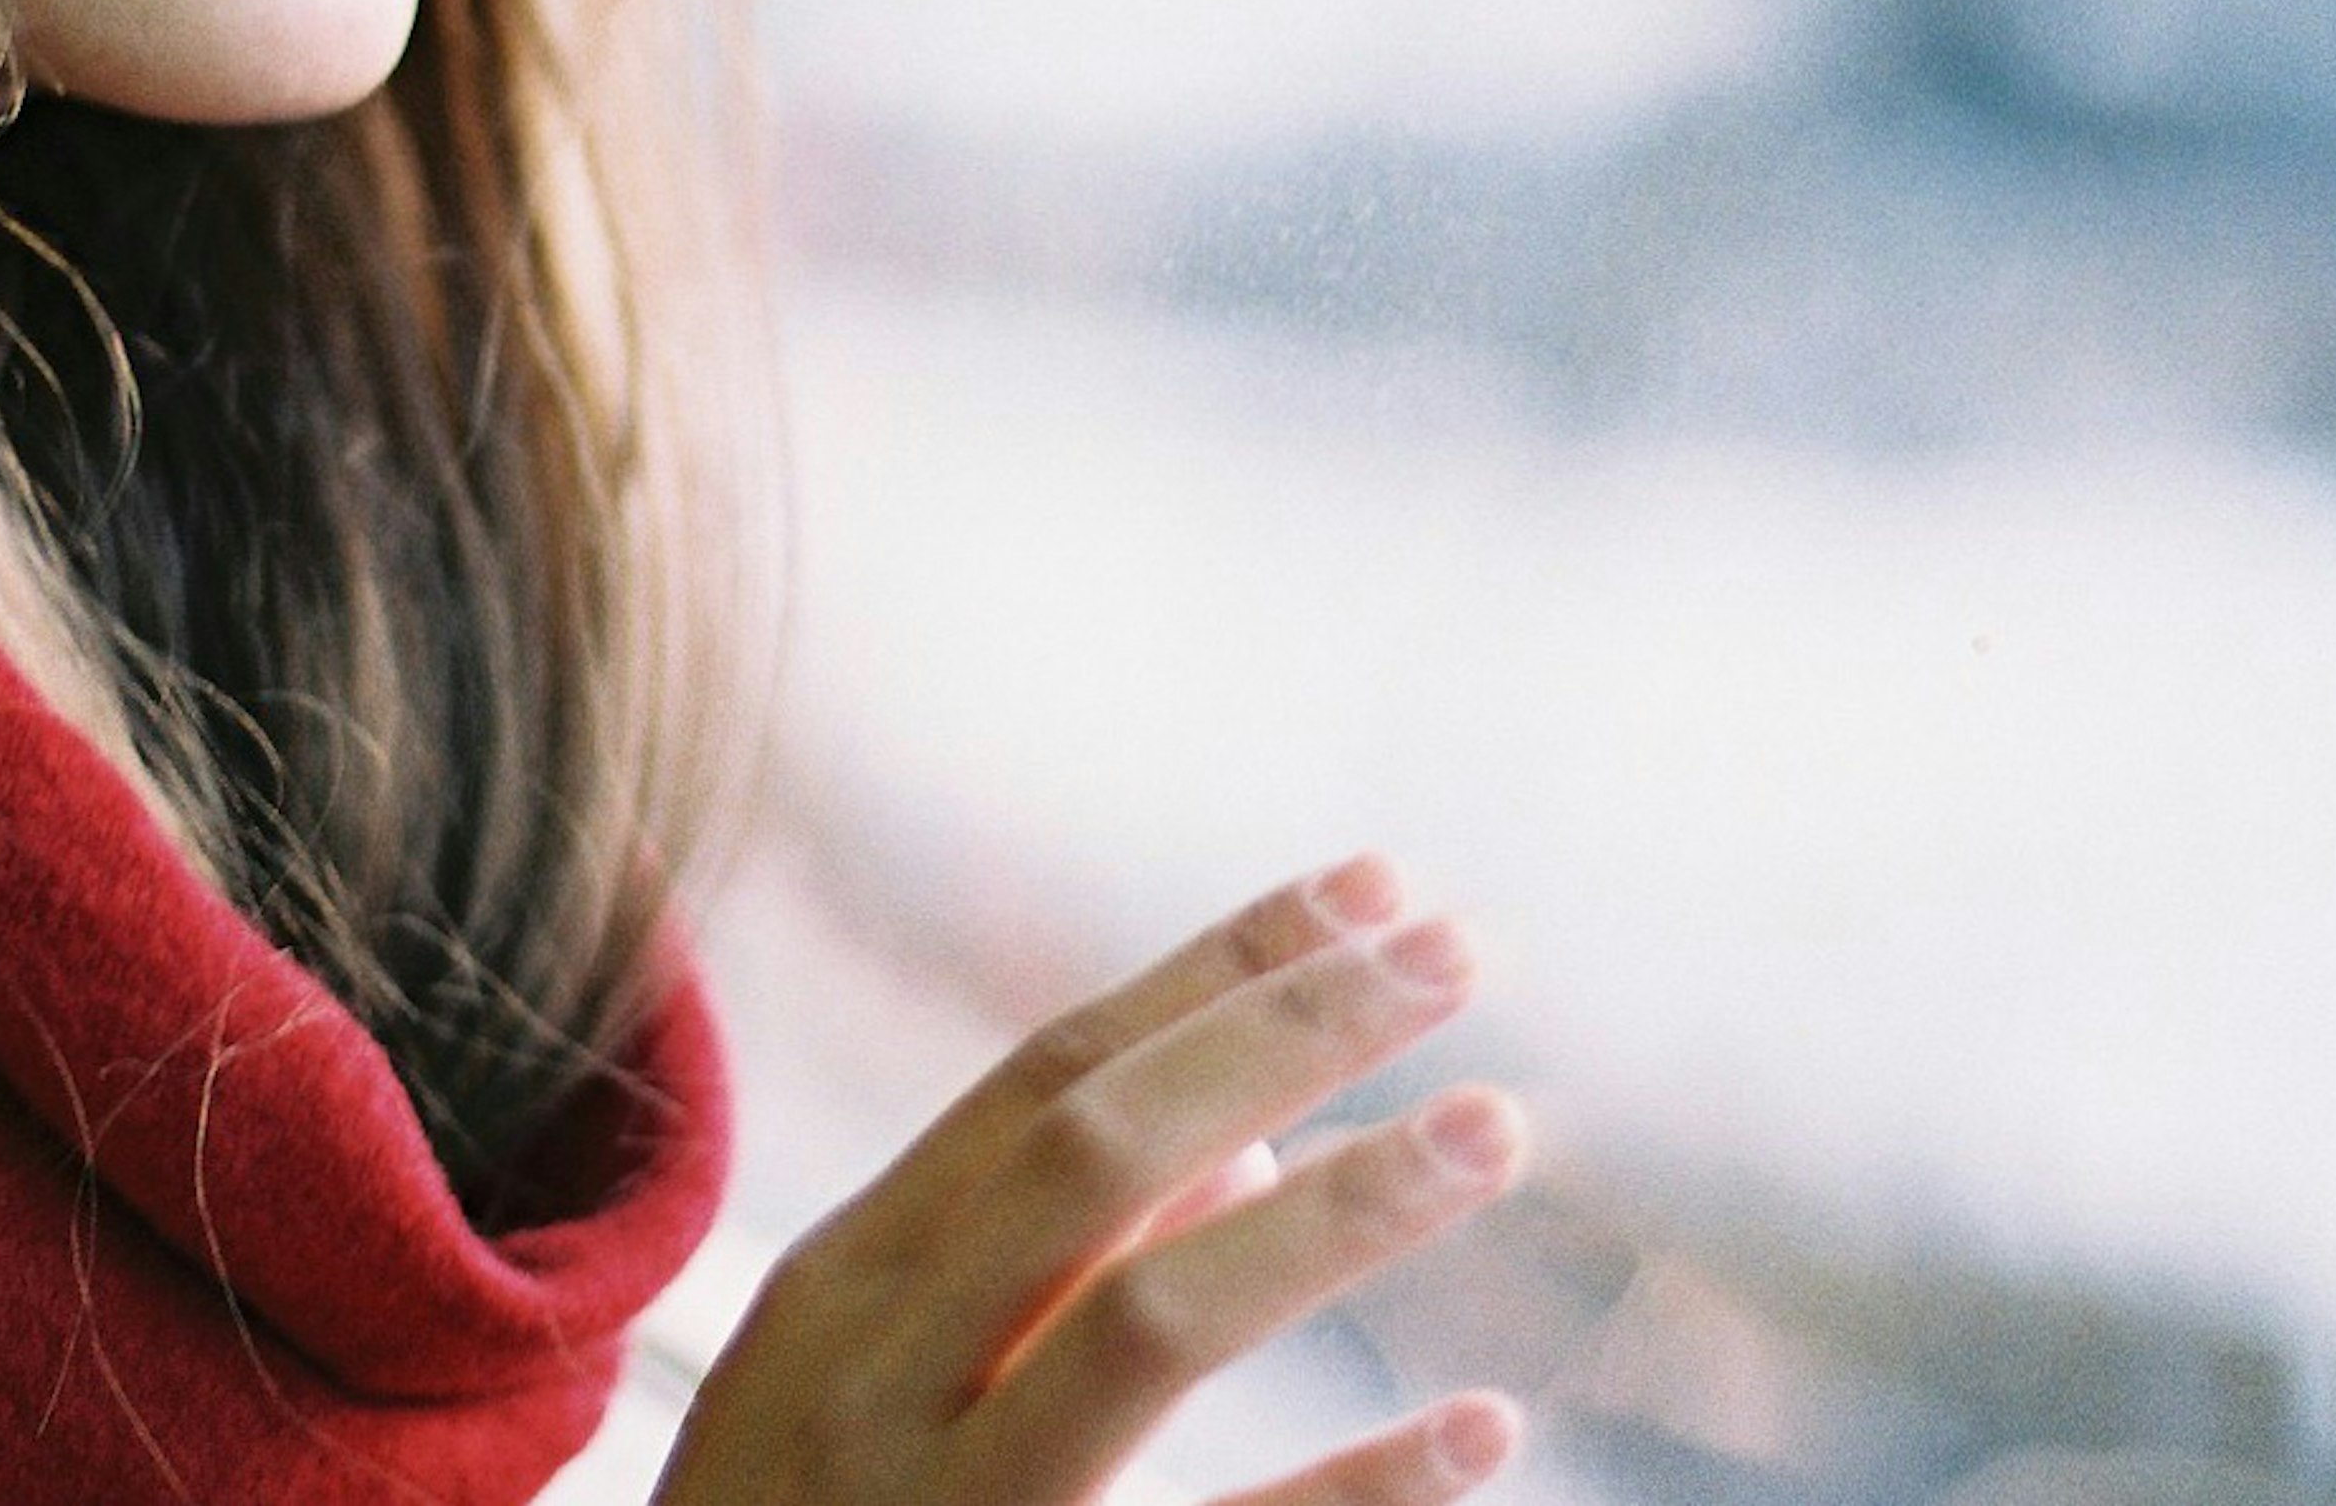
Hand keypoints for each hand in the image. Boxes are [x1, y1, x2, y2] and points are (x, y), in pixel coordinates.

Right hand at [653, 857, 1527, 1505]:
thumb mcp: (866, 1393)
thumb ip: (1032, 1265)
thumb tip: (1250, 1140)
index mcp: (843, 1288)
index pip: (1045, 1074)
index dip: (1218, 971)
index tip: (1376, 890)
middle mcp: (873, 1377)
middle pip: (1094, 1151)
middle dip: (1281, 1032)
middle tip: (1457, 954)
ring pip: (1142, 1320)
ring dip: (1332, 1214)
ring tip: (1493, 1130)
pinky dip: (1356, 1495)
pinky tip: (1487, 1434)